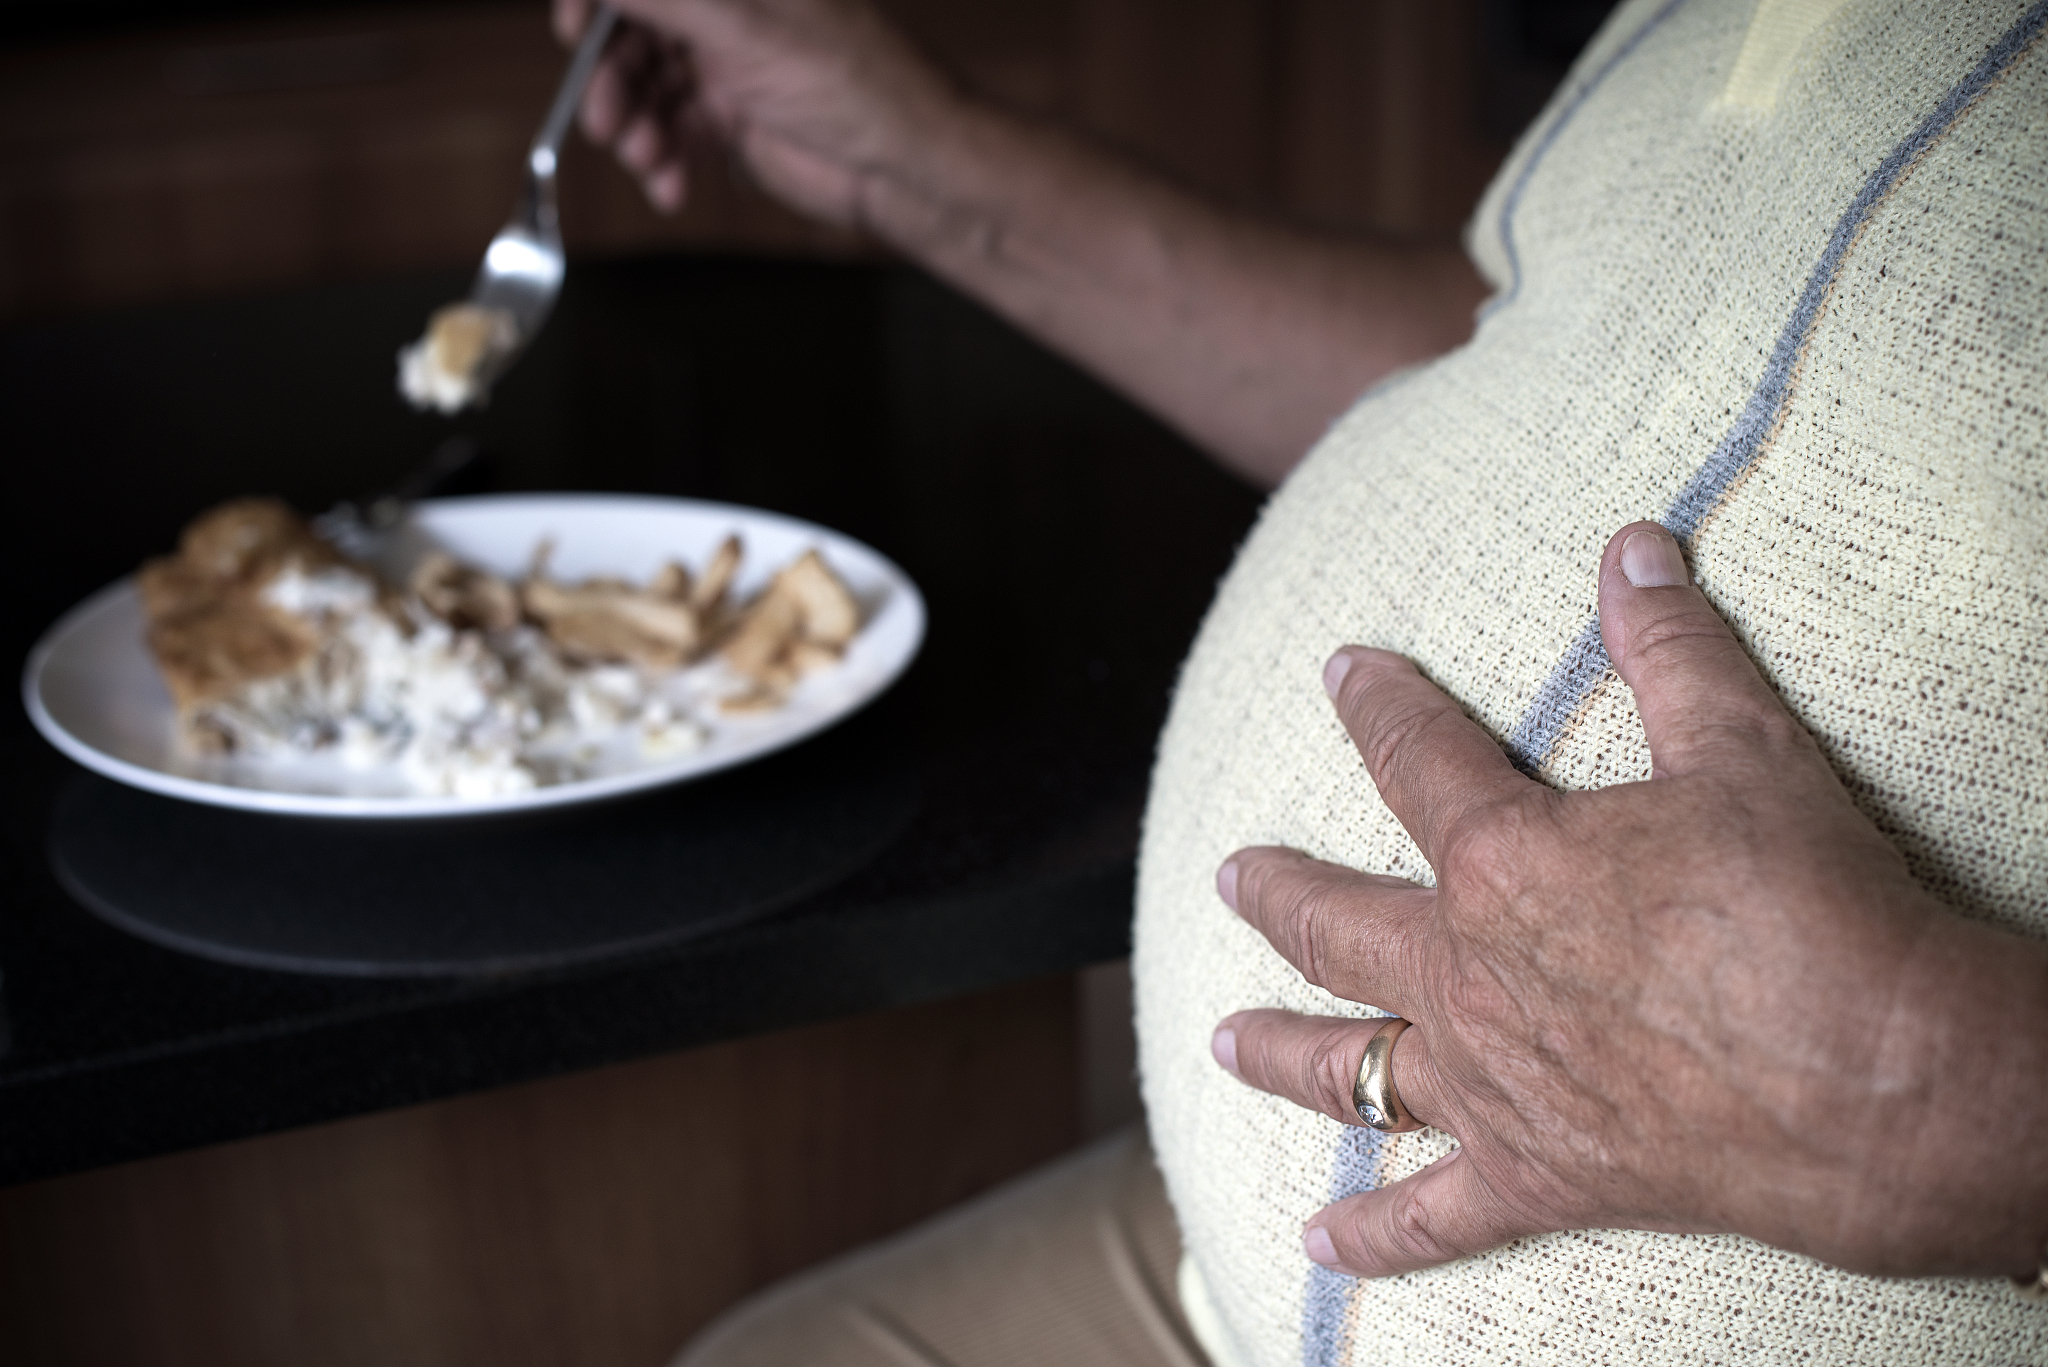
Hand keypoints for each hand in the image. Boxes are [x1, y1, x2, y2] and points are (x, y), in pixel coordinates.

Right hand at [553, 0, 957, 222]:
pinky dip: (665, 160)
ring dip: (636, 127)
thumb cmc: (854, 82)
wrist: (904, 164)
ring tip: (646, 158)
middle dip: (613, 79)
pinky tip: (670, 185)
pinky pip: (676, 133)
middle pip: (634, 33)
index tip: (574, 33)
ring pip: (649, 88)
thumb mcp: (744, 29)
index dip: (597, 3)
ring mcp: (728, 64)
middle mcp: (728, 11)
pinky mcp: (735, 118)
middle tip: (605, 122)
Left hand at [1211, 521, 2047, 1280]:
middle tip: (1232, 874)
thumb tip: (1633, 545)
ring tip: (1224, 1039)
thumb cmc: (1803, 907)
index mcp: (1503, 863)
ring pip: (1350, 1067)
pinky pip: (1432, 1218)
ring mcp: (1489, 1085)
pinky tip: (1318, 1242)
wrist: (1875, 1080)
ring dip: (1283, 1050)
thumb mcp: (1743, 748)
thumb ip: (1672, 645)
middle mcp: (1467, 977)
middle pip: (1340, 923)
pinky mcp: (1534, 1177)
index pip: (1413, 759)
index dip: (1376, 705)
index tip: (1341, 671)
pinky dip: (1374, 1235)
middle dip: (1280, 891)